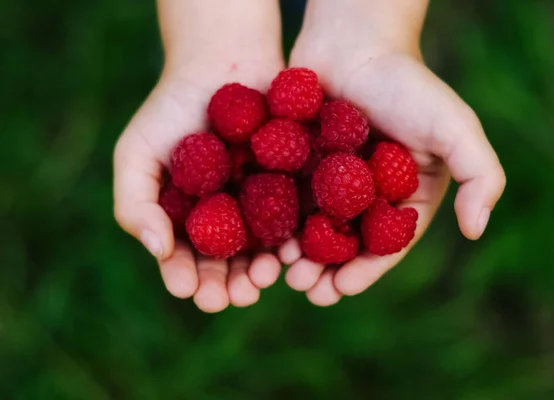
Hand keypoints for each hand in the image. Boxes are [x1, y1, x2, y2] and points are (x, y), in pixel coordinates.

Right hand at [114, 59, 284, 311]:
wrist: (222, 61)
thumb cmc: (171, 108)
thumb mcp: (137, 153)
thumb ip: (135, 203)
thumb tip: (158, 251)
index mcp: (187, 220)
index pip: (184, 260)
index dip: (186, 278)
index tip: (189, 289)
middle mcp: (225, 221)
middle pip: (227, 265)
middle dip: (229, 286)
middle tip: (235, 297)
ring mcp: (260, 207)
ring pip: (262, 251)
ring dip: (262, 271)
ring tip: (263, 277)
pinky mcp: (292, 189)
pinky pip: (294, 221)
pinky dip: (294, 240)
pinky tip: (291, 250)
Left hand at [278, 18, 505, 305]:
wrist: (354, 40)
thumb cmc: (407, 83)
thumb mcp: (455, 127)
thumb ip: (481, 174)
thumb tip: (477, 231)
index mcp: (405, 192)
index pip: (386, 243)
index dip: (366, 270)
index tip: (343, 289)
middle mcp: (367, 192)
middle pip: (346, 242)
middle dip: (327, 272)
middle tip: (307, 290)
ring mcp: (331, 179)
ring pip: (312, 228)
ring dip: (299, 255)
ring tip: (283, 273)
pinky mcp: (299, 164)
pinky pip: (287, 200)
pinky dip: (278, 223)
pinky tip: (265, 239)